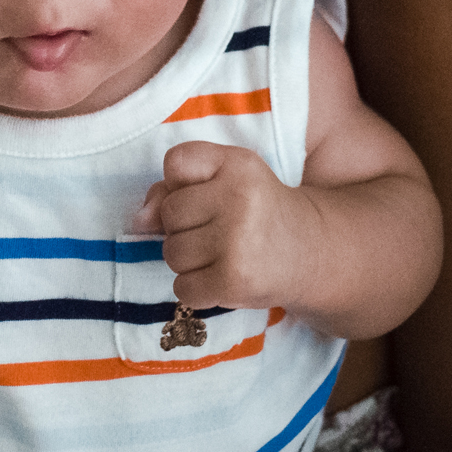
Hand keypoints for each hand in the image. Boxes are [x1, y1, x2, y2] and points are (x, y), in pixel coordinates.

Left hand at [142, 141, 313, 311]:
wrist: (312, 252)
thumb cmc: (257, 212)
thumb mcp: (226, 181)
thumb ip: (175, 187)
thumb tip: (140, 220)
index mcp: (238, 164)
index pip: (176, 162)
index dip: (181, 184)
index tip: (208, 194)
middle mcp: (239, 198)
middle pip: (169, 213)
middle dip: (184, 227)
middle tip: (218, 230)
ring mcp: (237, 241)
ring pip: (172, 253)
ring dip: (189, 260)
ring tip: (221, 255)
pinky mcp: (234, 280)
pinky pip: (183, 288)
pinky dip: (196, 289)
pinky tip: (222, 277)